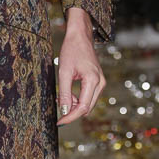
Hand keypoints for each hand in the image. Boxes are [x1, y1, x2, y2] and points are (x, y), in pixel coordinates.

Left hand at [57, 8, 105, 123]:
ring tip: (61, 97)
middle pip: (87, 108)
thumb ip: (65, 93)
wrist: (80, 36)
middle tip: (58, 111)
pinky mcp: (98, 81)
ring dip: (75, 105)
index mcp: (93, 80)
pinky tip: (68, 95)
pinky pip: (89, 96)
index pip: (82, 107)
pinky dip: (78, 99)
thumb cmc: (71, 50)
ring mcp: (101, 82)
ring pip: (88, 103)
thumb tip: (64, 110)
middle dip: (72, 112)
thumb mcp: (64, 72)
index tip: (60, 122)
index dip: (70, 117)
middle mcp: (100, 83)